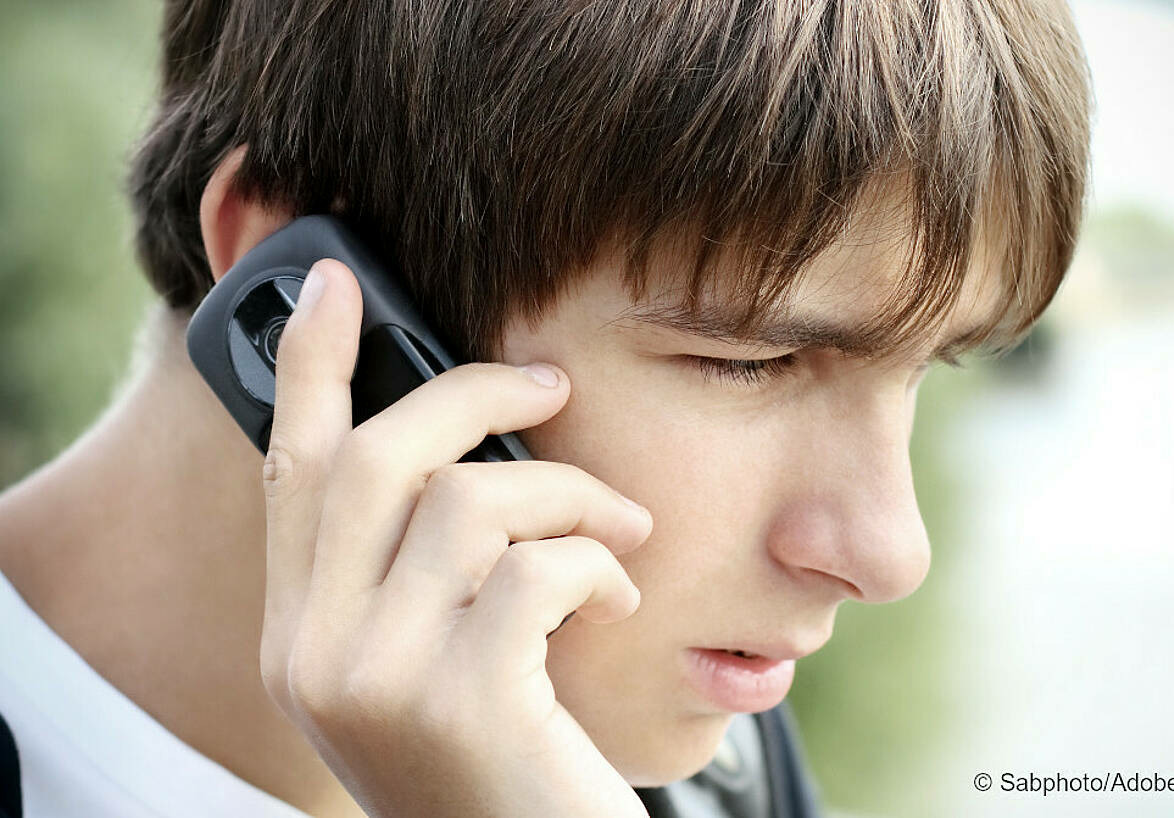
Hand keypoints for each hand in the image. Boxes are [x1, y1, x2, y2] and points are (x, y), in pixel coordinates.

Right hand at [257, 258, 653, 816]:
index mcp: (299, 635)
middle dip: (476, 397)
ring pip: (472, 503)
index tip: (333, 281)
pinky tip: (624, 602)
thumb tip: (473, 444)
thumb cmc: (503, 757)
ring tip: (622, 536)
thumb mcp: (433, 659)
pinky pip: (539, 568)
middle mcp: (314, 656)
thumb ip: (417, 566)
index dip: (310, 365)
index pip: (290, 470)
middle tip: (553, 386)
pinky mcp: (462, 704)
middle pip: (378, 459)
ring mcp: (379, 682)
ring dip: (572, 498)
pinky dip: (599, 564)